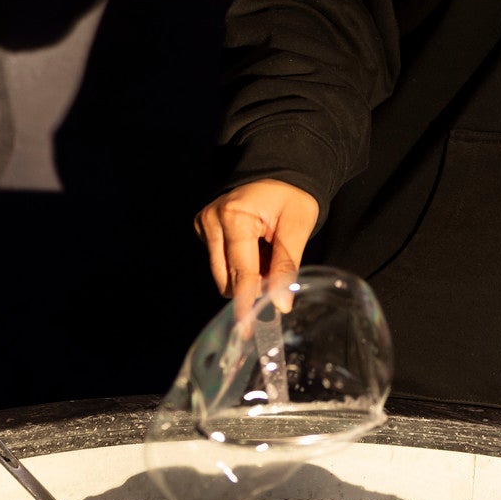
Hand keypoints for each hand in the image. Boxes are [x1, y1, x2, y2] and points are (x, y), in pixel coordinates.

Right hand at [193, 180, 319, 313]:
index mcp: (234, 216)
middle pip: (227, 278)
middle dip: (252, 285)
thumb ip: (287, 265)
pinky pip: (220, 263)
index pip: (241, 271)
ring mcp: (203, 224)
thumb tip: (281, 305)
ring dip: (246, 275)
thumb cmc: (291, 195)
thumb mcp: (298, 225)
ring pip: (222, 275)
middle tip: (276, 271)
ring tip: (266, 253)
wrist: (278, 170)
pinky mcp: (202, 228)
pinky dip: (239, 264)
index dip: (247, 301)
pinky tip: (254, 247)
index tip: (247, 328)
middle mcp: (211, 221)